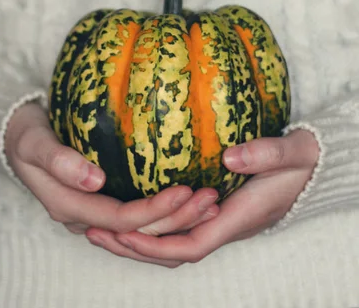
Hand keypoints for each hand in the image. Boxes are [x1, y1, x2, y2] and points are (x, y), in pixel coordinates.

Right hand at [5, 102, 218, 266]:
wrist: (17, 135)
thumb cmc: (25, 134)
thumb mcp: (34, 143)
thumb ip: (59, 160)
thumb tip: (94, 180)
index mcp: (68, 206)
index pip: (120, 219)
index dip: (154, 211)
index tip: (185, 191)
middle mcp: (83, 216)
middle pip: (137, 231)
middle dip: (176, 219)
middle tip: (211, 199)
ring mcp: (93, 210)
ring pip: (140, 229)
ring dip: (176, 220)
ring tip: (210, 202)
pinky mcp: (102, 201)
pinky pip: (137, 215)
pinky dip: (164, 212)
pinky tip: (188, 196)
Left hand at [101, 129, 318, 266]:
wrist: (311, 169)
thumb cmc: (300, 162)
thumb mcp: (289, 154)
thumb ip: (264, 154)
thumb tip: (229, 158)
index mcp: (238, 218)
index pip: (191, 246)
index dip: (155, 245)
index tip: (122, 231)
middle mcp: (224, 226)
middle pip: (172, 253)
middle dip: (132, 247)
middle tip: (94, 231)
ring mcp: (218, 222)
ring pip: (172, 243)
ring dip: (136, 240)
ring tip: (100, 225)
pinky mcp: (214, 212)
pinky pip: (178, 228)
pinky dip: (151, 227)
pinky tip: (130, 213)